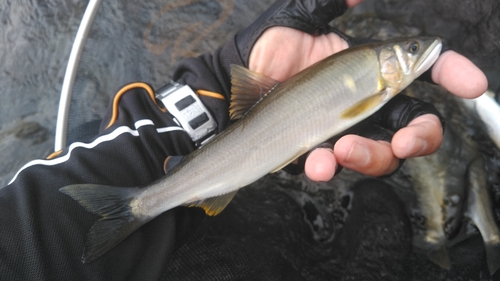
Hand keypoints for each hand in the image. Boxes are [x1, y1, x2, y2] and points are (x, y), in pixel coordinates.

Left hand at [248, 14, 486, 180]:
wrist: (232, 76)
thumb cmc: (267, 46)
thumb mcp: (302, 16)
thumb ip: (333, 2)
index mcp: (367, 70)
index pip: (420, 75)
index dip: (451, 76)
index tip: (471, 84)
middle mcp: (361, 103)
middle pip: (411, 127)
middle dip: (420, 137)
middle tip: (408, 140)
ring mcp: (339, 130)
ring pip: (378, 155)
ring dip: (372, 157)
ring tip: (344, 149)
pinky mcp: (313, 149)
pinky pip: (331, 167)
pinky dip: (328, 168)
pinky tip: (316, 161)